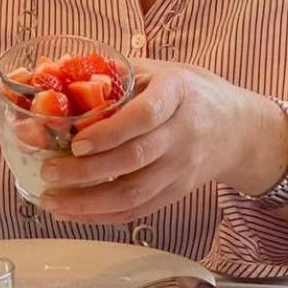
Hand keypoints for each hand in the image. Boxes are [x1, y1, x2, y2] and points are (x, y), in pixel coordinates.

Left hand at [39, 58, 287, 223]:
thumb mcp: (160, 71)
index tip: (76, 142)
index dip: (109, 132)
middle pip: (134, 159)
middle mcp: (182, 134)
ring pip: (134, 194)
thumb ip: (116, 74)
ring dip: (88, 203)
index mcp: (177, 94)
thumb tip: (55, 72)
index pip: (145, 116)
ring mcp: (181, 168)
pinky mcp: (176, 192)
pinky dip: (102, 216)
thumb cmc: (189, 93)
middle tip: (49, 171)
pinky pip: (138, 210)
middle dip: (86, 171)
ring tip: (51, 200)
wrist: (238, 129)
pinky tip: (72, 213)